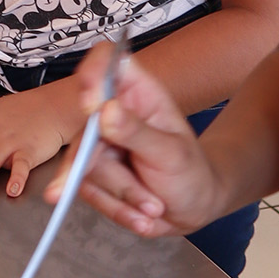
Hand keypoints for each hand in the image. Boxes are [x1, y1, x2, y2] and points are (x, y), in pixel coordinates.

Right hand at [45, 45, 223, 235]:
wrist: (194, 210)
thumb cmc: (191, 173)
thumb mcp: (171, 153)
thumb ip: (137, 132)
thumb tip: (104, 109)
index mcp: (138, 93)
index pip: (107, 60)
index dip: (92, 73)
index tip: (91, 103)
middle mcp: (112, 114)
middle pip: (85, 129)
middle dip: (106, 169)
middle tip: (137, 192)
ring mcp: (99, 145)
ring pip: (84, 167)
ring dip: (122, 195)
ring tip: (154, 205)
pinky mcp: (91, 174)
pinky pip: (88, 193)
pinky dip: (117, 210)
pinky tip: (143, 216)